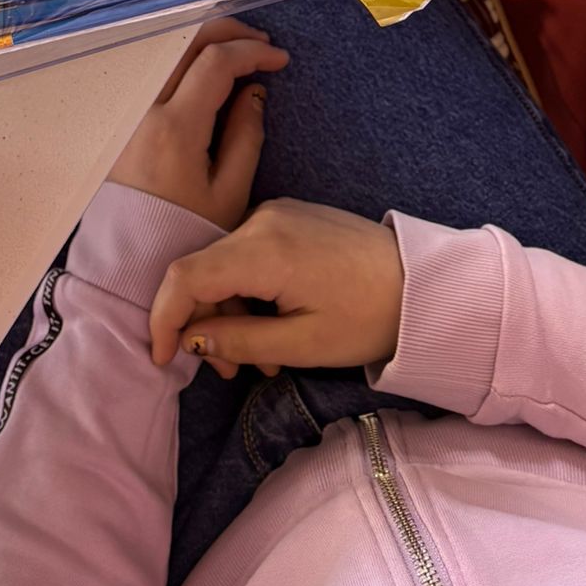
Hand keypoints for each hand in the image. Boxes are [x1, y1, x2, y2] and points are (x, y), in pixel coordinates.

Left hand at [109, 17, 287, 232]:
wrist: (128, 258)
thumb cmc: (183, 232)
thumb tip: (253, 91)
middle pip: (184, 42)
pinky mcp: (123, 119)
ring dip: (203, 42)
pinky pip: (154, 72)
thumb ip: (245, 136)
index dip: (252, 51)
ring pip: (166, 52)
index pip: (215, 62)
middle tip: (259, 42)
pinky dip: (183, 60)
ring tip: (237, 52)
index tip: (279, 59)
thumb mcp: (229, 194)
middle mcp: (145, 107)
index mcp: (175, 126)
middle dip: (227, 31)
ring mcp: (128, 110)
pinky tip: (205, 71)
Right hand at [148, 198, 403, 373]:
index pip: (186, 276)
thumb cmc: (369, 318)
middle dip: (206, 324)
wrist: (423, 284)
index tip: (163, 358)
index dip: (164, 317)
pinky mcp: (289, 216)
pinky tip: (274, 323)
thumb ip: (239, 341)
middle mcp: (261, 219)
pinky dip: (248, 292)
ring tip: (265, 358)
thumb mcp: (303, 344)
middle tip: (232, 372)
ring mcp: (275, 213)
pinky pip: (247, 254)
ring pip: (224, 265)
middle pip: (203, 272)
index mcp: (263, 249)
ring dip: (230, 312)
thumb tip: (190, 339)